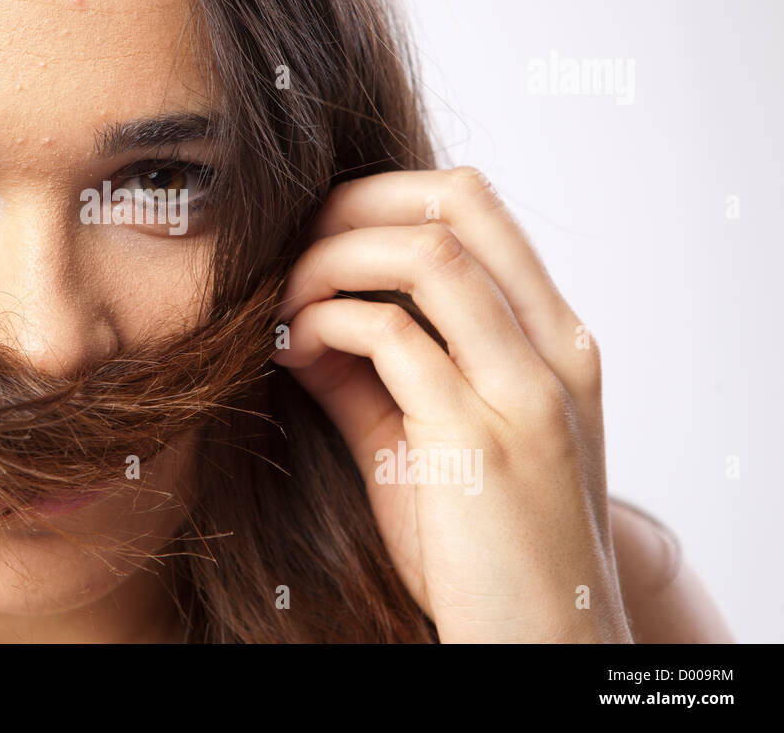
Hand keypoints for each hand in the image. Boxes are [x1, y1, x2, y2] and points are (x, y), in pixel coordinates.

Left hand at [274, 167, 631, 642]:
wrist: (540, 644)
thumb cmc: (482, 550)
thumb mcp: (429, 443)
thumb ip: (373, 375)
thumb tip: (301, 318)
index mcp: (554, 339)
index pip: (474, 204)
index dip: (380, 195)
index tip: (315, 230)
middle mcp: (555, 349)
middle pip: (456, 200)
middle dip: (354, 204)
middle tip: (291, 245)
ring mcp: (526, 390)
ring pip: (426, 254)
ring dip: (332, 259)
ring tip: (284, 298)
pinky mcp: (482, 441)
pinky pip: (393, 337)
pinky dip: (327, 323)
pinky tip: (293, 348)